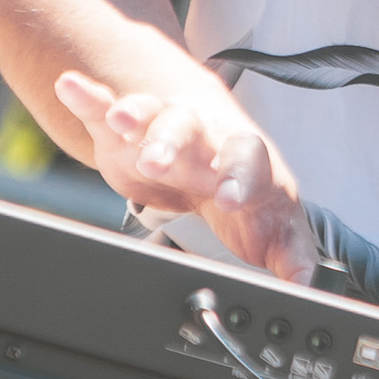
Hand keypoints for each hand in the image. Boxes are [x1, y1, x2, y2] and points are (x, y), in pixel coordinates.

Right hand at [55, 69, 315, 284]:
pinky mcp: (127, 136)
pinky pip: (107, 108)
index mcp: (246, 162)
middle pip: (193, 131)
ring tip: (120, 122)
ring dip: (137, 116)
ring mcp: (167, 130)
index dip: (239, 177)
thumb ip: (293, 261)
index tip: (228, 198)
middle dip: (174, 142)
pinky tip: (71, 86)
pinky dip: (89, 98)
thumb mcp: (277, 232)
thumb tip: (306, 292)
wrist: (221, 158)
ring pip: (153, 116)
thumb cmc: (253, 197)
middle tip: (157, 162)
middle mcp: (207, 138)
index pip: (248, 161)